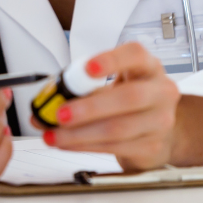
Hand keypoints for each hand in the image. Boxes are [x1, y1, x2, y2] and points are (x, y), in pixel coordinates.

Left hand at [37, 42, 179, 171]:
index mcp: (147, 66)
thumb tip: (41, 107)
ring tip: (54, 135)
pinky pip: (115, 147)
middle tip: (60, 114)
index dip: (111, 60)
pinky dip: (86, 146)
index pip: (134, 55)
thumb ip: (78, 88)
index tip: (87, 68)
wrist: (156, 128)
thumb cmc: (126, 99)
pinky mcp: (152, 147)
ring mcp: (160, 121)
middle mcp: (159, 92)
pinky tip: (68, 143)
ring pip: (119, 129)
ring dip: (80, 134)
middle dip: (90, 107)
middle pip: (129, 98)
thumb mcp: (108, 83)